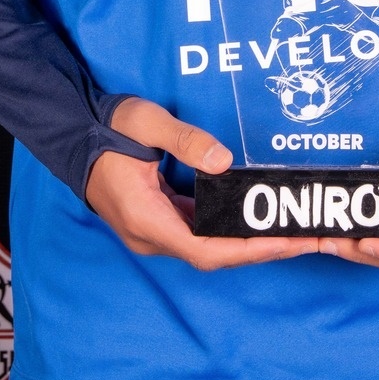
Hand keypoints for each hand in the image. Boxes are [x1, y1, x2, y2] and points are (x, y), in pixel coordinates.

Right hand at [84, 98, 319, 268]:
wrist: (72, 135)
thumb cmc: (107, 127)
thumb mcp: (145, 122)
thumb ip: (184, 140)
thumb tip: (224, 161)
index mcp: (145, 217)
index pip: (204, 250)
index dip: (248, 250)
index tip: (285, 242)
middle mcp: (150, 234)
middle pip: (213, 257)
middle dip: (261, 250)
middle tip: (306, 238)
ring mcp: (152, 231)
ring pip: (207, 250)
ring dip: (249, 245)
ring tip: (292, 231)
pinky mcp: (157, 221)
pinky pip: (199, 235)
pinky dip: (230, 233)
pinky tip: (256, 219)